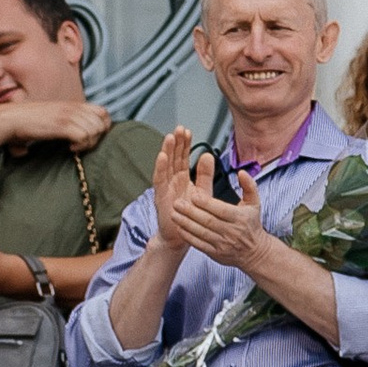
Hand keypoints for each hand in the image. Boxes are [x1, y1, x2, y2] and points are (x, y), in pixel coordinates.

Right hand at [0, 96, 111, 152]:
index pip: (103, 111)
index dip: (103, 126)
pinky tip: (70, 149)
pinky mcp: (61, 125)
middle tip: (83, 145)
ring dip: (89, 143)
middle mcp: (72, 108)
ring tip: (75, 148)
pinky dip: (81, 146)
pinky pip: (84, 136)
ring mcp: (67, 116)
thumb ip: (58, 124)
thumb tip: (57, 141)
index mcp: (72, 105)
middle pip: (102, 121)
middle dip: (97, 137)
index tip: (91, 138)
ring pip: (95, 129)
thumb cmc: (25, 123)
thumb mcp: (48, 117)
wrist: (10, 119)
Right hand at [148, 125, 196, 246]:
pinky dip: (160, 168)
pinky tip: (162, 156)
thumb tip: (208, 155)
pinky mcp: (160, 197)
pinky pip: (159, 180)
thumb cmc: (192, 215)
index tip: (187, 131)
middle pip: (173, 158)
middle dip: (176, 143)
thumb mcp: (203, 192)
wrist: (182, 237)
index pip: (183, 157)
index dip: (184, 144)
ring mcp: (165, 188)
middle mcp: (172, 181)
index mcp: (182, 178)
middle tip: (179, 129)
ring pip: (165, 166)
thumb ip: (205, 175)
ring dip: (167, 151)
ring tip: (170, 137)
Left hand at [159, 142, 268, 271]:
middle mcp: (231, 231)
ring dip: (185, 223)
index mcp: (240, 218)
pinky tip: (179, 227)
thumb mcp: (254, 203)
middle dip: (190, 212)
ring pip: (201, 233)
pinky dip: (188, 236)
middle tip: (176, 203)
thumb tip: (241, 172)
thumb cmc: (251, 224)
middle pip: (208, 221)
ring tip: (173, 214)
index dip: (206, 203)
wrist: (254, 252)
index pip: (220, 210)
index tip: (193, 195)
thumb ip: (249, 186)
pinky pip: (199, 244)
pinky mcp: (215, 253)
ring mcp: (223, 244)